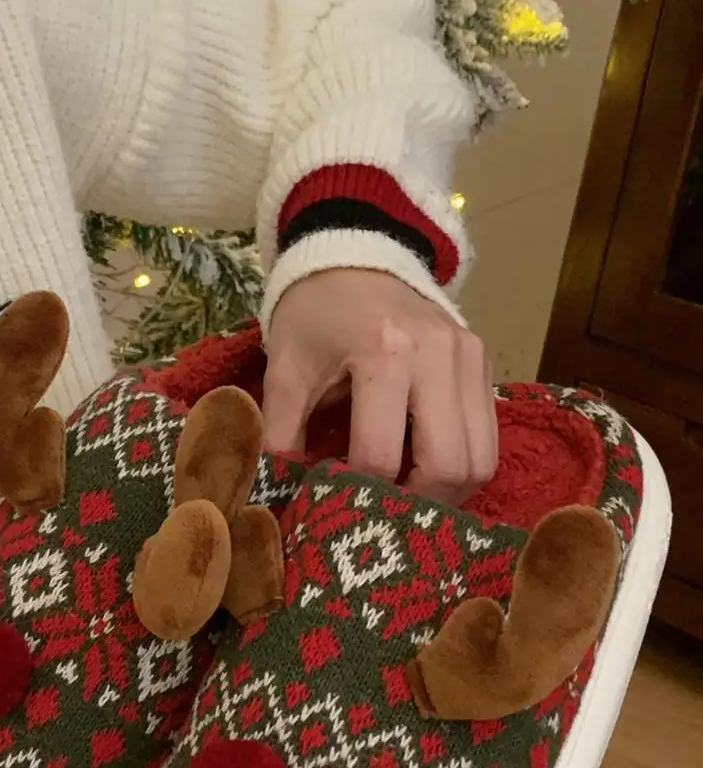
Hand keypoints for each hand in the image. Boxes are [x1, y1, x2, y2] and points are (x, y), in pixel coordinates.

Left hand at [263, 269, 497, 503]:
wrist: (356, 253)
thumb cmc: (314, 315)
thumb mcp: (285, 371)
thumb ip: (280, 436)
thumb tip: (280, 497)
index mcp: (384, 353)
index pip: (380, 455)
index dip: (356, 491)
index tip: (334, 499)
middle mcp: (439, 355)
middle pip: (448, 466)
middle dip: (415, 505)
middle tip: (382, 515)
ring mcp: (470, 358)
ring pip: (481, 460)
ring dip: (447, 493)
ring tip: (407, 497)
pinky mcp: (485, 363)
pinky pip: (488, 437)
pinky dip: (461, 465)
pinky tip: (425, 468)